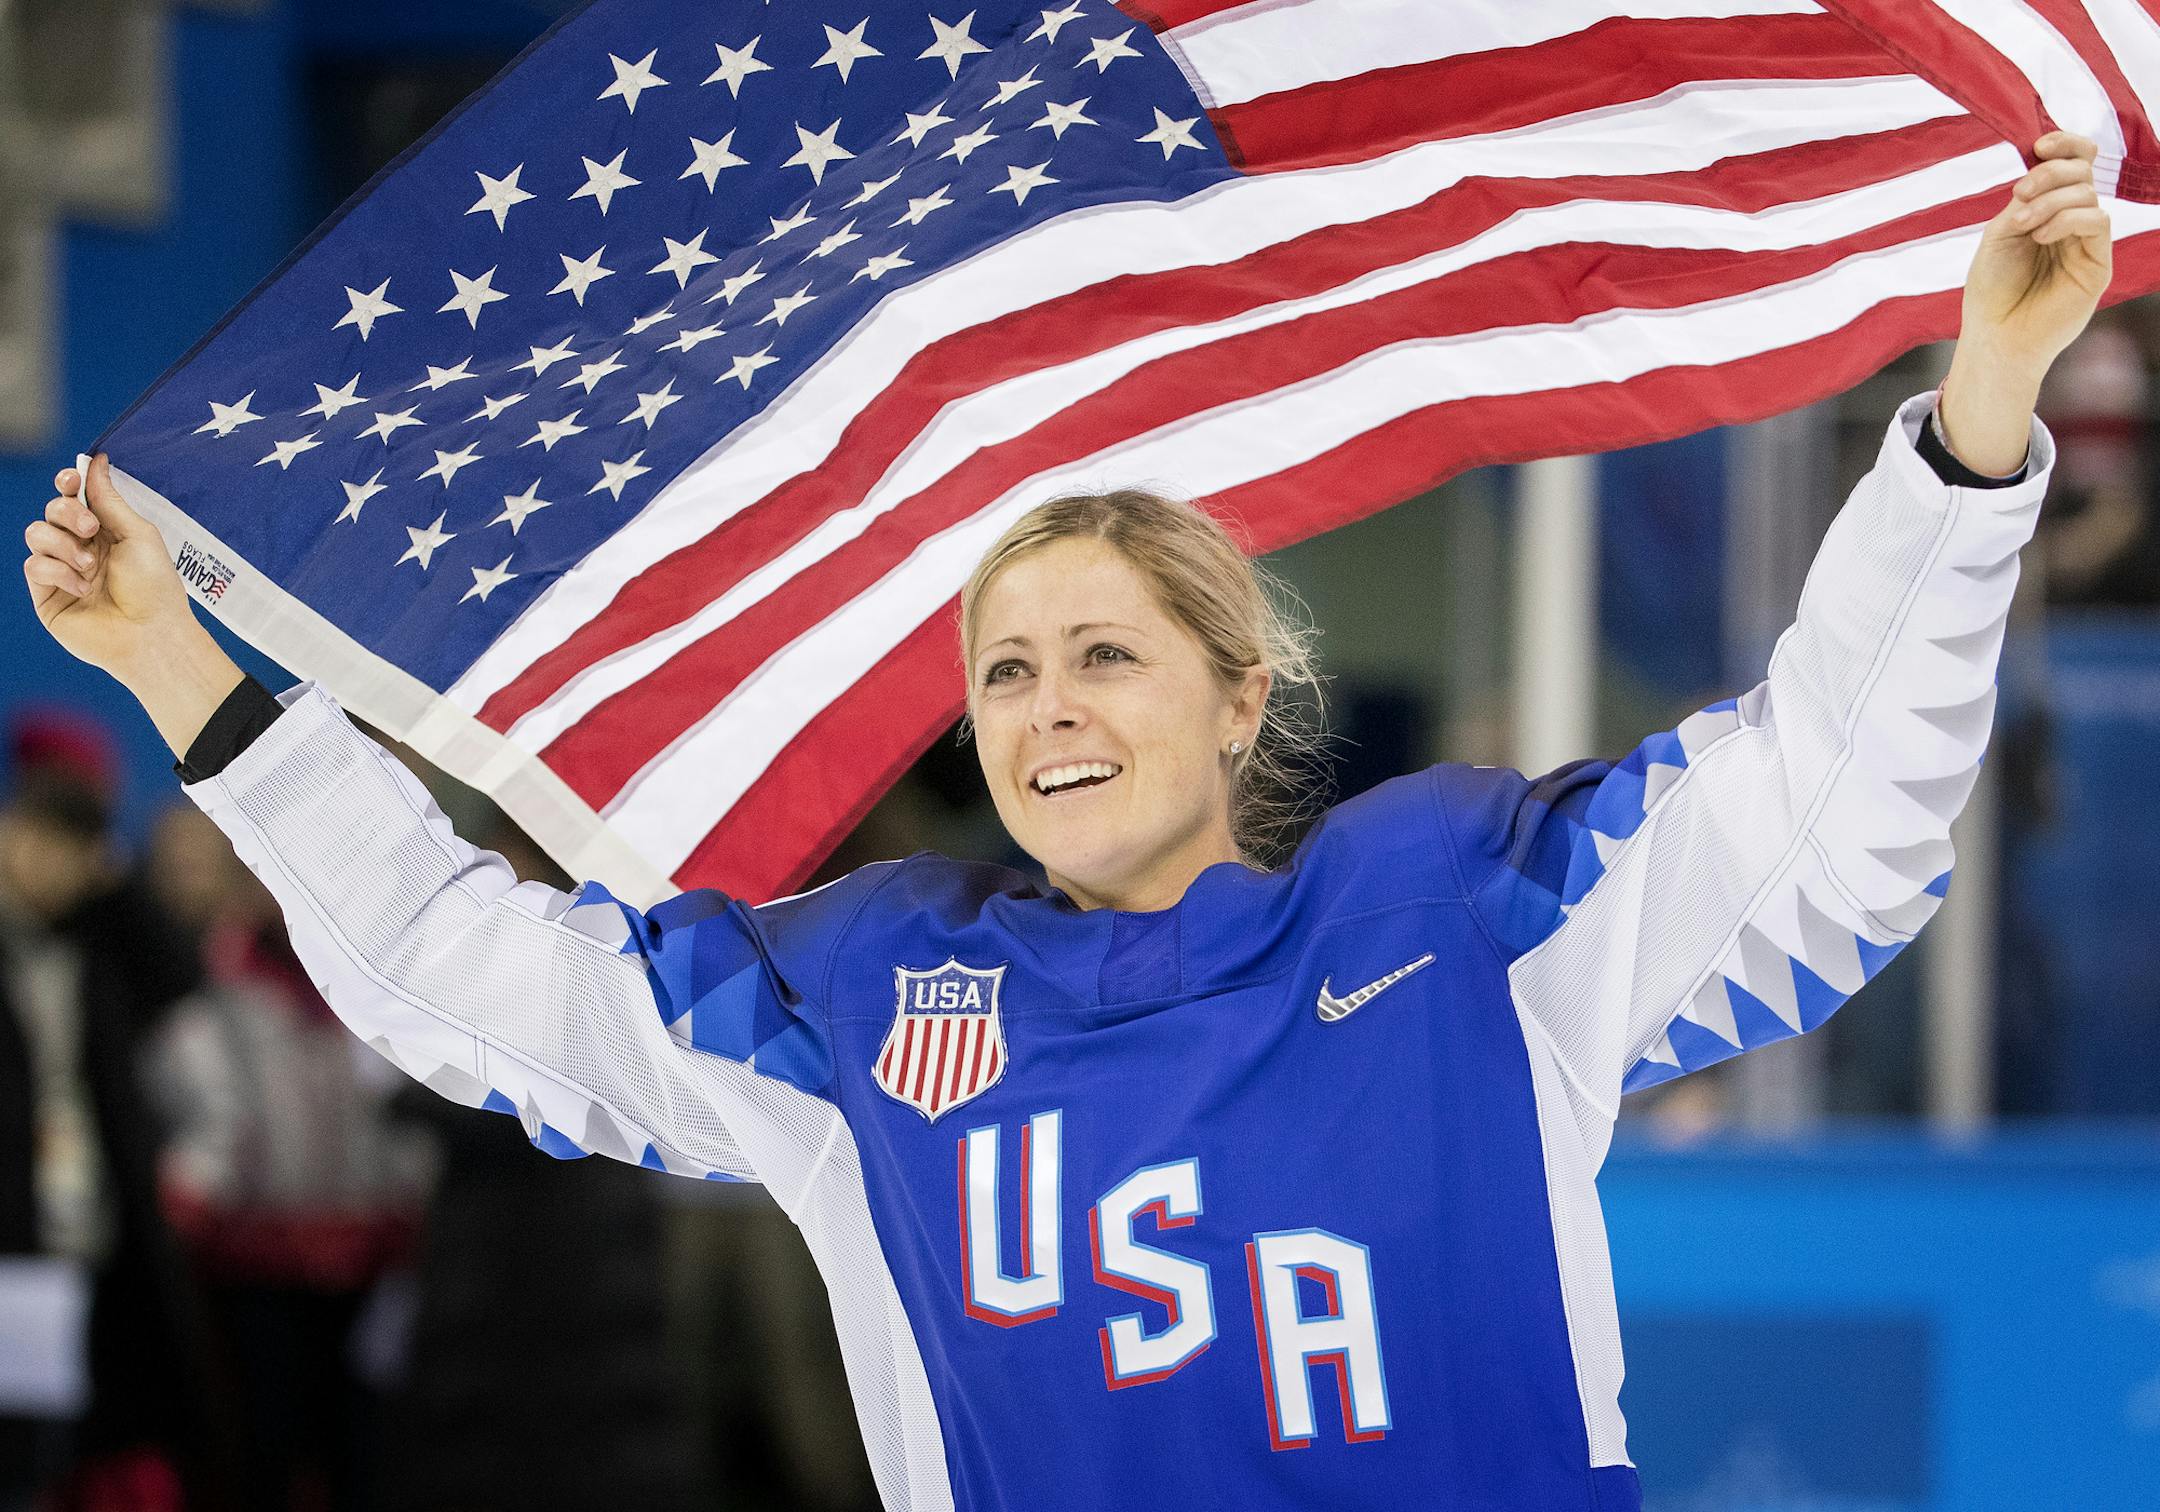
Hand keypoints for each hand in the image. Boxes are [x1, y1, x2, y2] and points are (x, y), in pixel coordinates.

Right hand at [23, 455, 242, 755]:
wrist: (151, 634)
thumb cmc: (155, 587)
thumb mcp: (137, 534)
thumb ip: (109, 499)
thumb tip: (96, 460)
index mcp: (106, 533)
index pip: (75, 498)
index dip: (68, 483)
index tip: (73, 479)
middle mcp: (81, 548)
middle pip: (52, 510)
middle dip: (67, 511)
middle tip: (90, 529)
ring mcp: (62, 570)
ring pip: (36, 533)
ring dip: (62, 543)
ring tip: (89, 565)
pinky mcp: (46, 594)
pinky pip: (34, 565)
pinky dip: (57, 571)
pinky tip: (81, 587)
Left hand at [1959, 131, 2111, 376]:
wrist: (1995, 334)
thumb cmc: (1993, 287)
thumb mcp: (2001, 232)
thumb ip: (2026, 198)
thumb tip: (2046, 162)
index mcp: (2048, 209)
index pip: (2074, 163)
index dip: (2065, 144)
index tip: (2039, 145)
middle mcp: (2071, 221)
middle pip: (2082, 172)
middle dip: (2051, 172)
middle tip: (2021, 191)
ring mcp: (2087, 241)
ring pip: (2087, 194)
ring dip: (2051, 201)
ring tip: (2021, 226)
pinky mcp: (2098, 263)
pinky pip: (2097, 221)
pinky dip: (2067, 220)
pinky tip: (2041, 236)